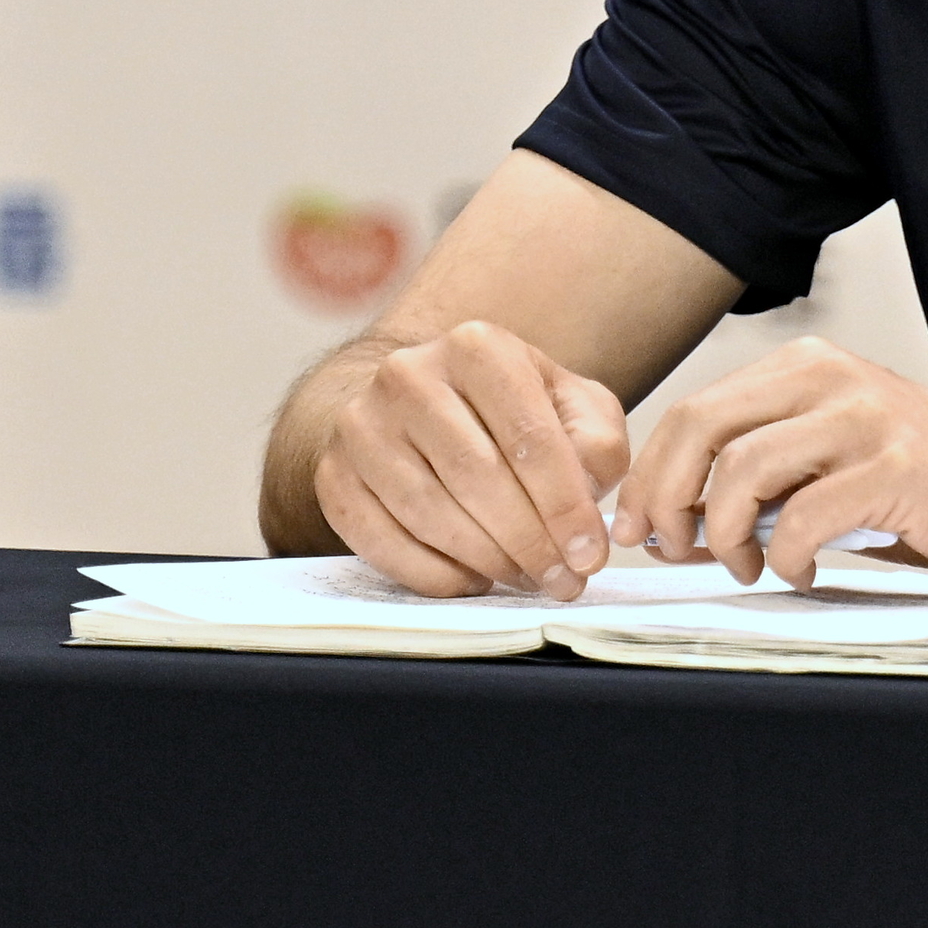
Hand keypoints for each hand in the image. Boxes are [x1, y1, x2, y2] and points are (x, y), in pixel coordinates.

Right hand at [314, 319, 632, 599]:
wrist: (418, 408)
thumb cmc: (510, 414)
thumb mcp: (570, 406)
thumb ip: (595, 439)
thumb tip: (584, 487)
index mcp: (475, 346)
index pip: (527, 435)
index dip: (565, 505)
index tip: (590, 555)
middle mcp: (408, 374)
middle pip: (476, 476)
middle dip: (529, 541)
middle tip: (563, 581)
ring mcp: (360, 425)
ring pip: (429, 513)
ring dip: (487, 561)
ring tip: (525, 579)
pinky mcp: (333, 475)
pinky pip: (381, 543)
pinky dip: (435, 574)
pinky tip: (473, 579)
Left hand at [609, 336, 927, 592]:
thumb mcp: (840, 454)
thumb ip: (770, 466)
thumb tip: (679, 510)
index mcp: (809, 366)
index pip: (694, 411)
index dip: (650, 475)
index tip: (640, 528)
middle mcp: (832, 378)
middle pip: (701, 429)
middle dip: (666, 500)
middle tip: (674, 552)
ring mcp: (867, 419)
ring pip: (743, 469)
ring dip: (727, 534)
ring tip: (749, 566)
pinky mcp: (899, 469)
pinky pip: (805, 516)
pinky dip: (786, 557)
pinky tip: (804, 573)